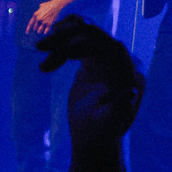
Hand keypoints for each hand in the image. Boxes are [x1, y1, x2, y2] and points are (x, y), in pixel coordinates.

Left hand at [26, 0, 68, 36]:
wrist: (55, 5)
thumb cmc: (48, 4)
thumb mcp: (41, 6)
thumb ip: (39, 10)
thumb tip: (39, 10)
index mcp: (35, 14)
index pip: (30, 23)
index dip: (28, 28)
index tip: (26, 32)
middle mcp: (38, 19)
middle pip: (35, 27)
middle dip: (35, 28)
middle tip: (35, 29)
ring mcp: (44, 21)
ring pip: (40, 29)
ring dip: (39, 31)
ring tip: (39, 32)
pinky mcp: (49, 23)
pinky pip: (46, 30)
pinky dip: (45, 31)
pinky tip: (44, 32)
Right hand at [36, 14, 143, 152]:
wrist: (92, 137)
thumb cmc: (101, 133)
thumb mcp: (108, 124)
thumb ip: (119, 109)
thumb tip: (130, 92)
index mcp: (128, 75)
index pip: (111, 48)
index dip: (87, 42)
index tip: (61, 48)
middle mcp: (120, 62)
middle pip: (96, 37)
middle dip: (68, 38)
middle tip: (40, 47)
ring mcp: (106, 60)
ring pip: (86, 34)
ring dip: (63, 36)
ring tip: (40, 46)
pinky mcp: (94, 60)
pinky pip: (81, 38)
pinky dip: (66, 34)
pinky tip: (52, 34)